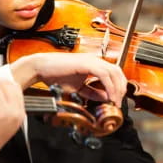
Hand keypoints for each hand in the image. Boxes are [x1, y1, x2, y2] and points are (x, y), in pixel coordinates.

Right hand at [9, 53, 126, 106]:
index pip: (114, 72)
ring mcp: (91, 60)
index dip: (119, 86)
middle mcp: (94, 60)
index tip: (117, 99)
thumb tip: (106, 97)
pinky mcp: (86, 63)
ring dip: (116, 88)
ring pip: (113, 72)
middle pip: (117, 71)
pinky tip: (108, 96)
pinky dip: (109, 86)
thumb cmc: (55, 76)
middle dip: (121, 87)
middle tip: (118, 102)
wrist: (41, 68)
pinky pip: (104, 75)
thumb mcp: (78, 88)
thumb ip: (92, 92)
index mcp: (93, 64)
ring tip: (115, 101)